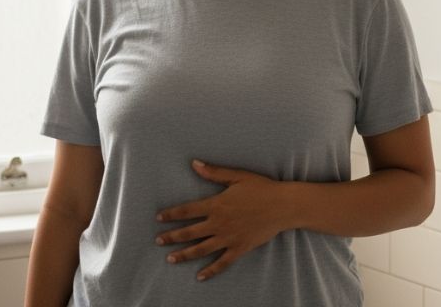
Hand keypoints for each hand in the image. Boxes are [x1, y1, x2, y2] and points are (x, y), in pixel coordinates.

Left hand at [155, 160, 291, 280]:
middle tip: (158, 241)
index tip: (159, 218)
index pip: (187, 211)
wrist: (283, 205)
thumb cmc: (261, 188)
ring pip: (201, 249)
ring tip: (170, 259)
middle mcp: (219, 223)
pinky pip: (222, 262)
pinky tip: (199, 276)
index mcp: (216, 205)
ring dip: (184, 254)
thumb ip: (214, 173)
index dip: (171, 214)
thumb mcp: (237, 176)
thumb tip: (194, 163)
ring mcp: (228, 238)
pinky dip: (210, 270)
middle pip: (189, 232)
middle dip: (172, 237)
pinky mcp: (240, 248)